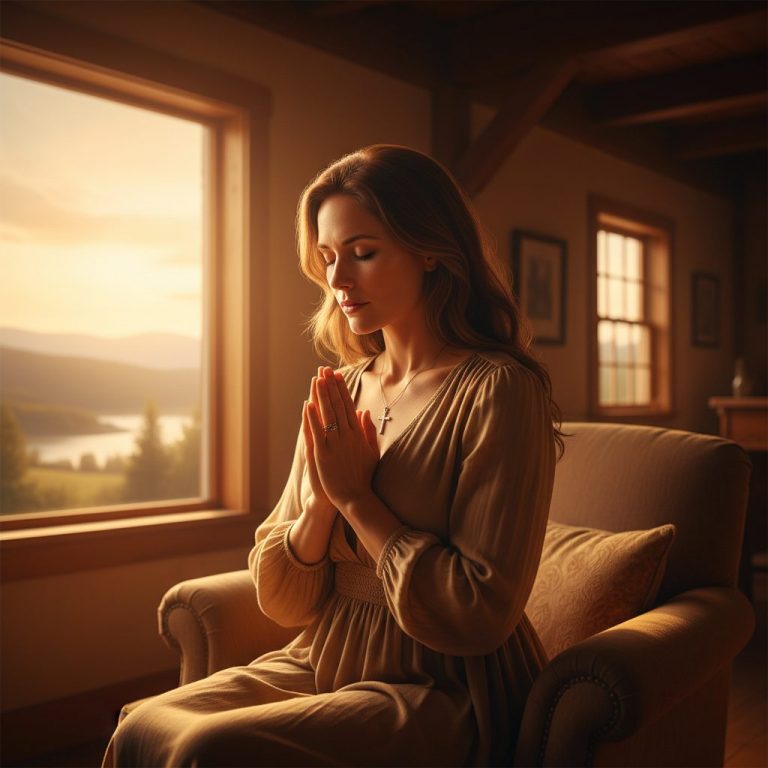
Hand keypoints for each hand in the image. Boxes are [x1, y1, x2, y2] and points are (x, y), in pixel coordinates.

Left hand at [306, 366, 379, 510]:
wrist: (356, 498)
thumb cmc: (363, 476)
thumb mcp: (372, 451)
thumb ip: (368, 431)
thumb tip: (364, 411)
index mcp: (357, 434)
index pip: (349, 406)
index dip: (342, 390)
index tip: (337, 376)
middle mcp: (347, 436)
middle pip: (338, 406)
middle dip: (330, 387)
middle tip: (325, 370)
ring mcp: (335, 445)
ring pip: (327, 415)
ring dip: (321, 396)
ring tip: (316, 380)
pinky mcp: (323, 454)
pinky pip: (317, 432)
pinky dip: (312, 418)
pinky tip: (308, 405)